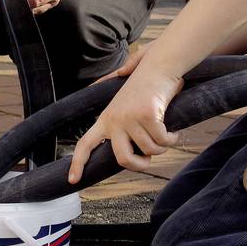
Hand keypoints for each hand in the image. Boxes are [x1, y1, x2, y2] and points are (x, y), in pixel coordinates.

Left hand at [67, 54, 182, 180]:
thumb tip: (119, 142)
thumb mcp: (126, 104)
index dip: (78, 163)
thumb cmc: (147, 85)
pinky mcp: (147, 115)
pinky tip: (173, 130)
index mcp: (106, 118)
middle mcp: (115, 119)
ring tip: (166, 132)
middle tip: (149, 158)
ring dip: (163, 146)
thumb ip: (120, 122)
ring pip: (150, 150)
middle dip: (140, 165)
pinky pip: (163, 141)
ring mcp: (130, 117)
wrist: (160, 65)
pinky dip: (172, 138)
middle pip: (123, 159)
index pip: (85, 143)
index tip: (73, 180)